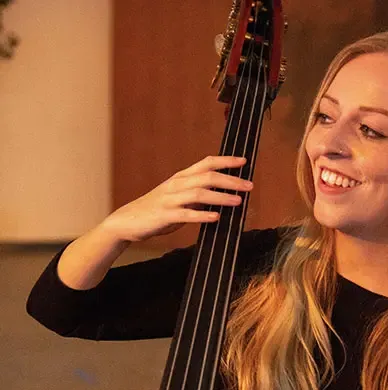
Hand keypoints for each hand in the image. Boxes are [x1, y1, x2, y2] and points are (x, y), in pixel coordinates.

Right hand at [102, 155, 252, 242]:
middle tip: (249, 185)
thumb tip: (222, 195)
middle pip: (207, 177)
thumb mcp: (179, 198)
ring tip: (238, 202)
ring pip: (199, 194)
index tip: (244, 161)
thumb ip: (198, 194)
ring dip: (220, 197)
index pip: (206, 163)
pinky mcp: (165, 216)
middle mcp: (176, 184)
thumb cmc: (158, 210)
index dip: (226, 161)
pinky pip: (186, 214)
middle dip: (230, 180)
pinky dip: (202, 215)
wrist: (128, 221)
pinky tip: (215, 218)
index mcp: (181, 177)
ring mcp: (170, 199)